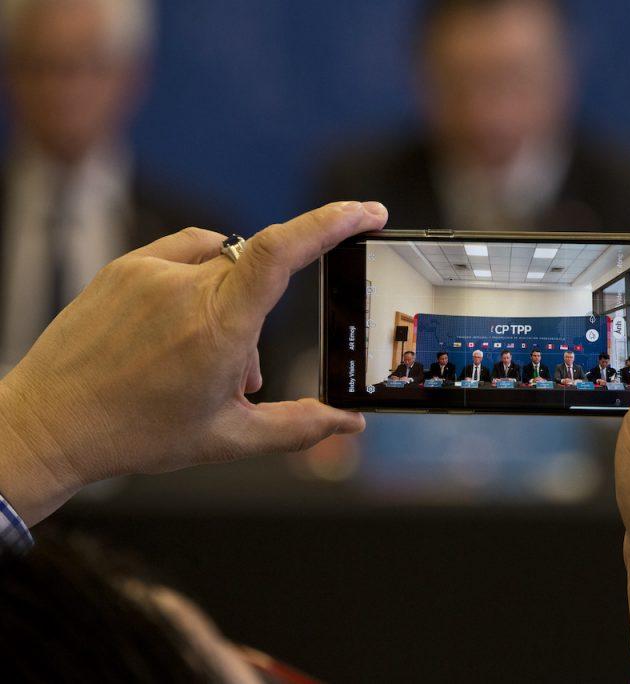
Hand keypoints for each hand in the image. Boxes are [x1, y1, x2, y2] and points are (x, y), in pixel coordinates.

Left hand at [0, 201, 387, 525]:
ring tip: (197, 355)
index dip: (332, 222)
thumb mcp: (228, 439)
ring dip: (229, 305)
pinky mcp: (126, 265)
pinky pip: (188, 252)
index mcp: (220, 327)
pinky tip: (180, 320)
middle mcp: (187, 288)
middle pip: (258, 275)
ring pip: (224, 267)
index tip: (369, 212)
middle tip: (235, 374)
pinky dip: (202, 278)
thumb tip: (349, 422)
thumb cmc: (135, 434)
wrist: (48, 424)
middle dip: (260, 320)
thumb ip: (299, 427)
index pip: (285, 251)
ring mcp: (152, 272)